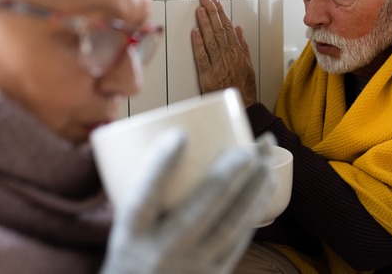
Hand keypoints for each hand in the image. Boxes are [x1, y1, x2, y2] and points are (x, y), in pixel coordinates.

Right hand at [101, 129, 276, 273]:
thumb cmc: (135, 251)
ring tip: (267, 158)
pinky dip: (255, 209)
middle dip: (226, 178)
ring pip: (229, 228)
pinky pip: (240, 240)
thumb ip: (143, 188)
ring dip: (253, 190)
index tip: (179, 135)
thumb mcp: (124, 227)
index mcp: (131, 235)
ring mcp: (192, 267)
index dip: (160, 167)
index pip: (142, 199)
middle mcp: (161, 253)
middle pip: (198, 213)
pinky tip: (266, 185)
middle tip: (246, 147)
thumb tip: (168, 129)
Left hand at [192, 0, 257, 106]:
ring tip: (200, 10)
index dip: (221, 14)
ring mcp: (219, 66)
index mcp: (238, 53)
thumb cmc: (244, 88)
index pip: (228, 28)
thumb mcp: (248, 65)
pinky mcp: (209, 77)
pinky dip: (199, 45)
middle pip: (219, 31)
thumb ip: (242, 46)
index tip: (216, 2)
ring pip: (211, 40)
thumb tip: (238, 29)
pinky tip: (195, 33)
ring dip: (205, 23)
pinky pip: (203, 58)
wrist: (243, 107)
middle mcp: (229, 57)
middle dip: (212, 12)